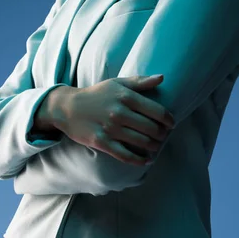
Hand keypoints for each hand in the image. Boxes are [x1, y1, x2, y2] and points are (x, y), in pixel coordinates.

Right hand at [54, 75, 175, 164]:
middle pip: (152, 128)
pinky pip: (125, 155)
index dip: (169, 120)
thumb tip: (162, 77)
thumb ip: (140, 81)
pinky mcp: (102, 142)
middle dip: (162, 134)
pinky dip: (139, 160)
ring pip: (141, 142)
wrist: (67, 107)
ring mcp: (111, 128)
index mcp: (126, 96)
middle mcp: (120, 112)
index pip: (157, 111)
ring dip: (153, 146)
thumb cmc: (96, 94)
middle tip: (163, 136)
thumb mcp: (117, 83)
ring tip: (156, 146)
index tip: (171, 124)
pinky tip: (146, 160)